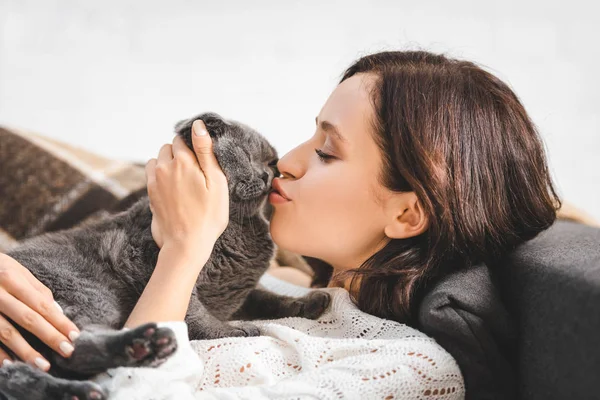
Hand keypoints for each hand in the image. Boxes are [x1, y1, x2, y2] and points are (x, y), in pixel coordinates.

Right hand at [0, 253, 79, 370]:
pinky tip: (12, 366)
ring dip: (26, 351)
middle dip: (50, 336)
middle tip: (68, 351)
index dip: (59, 321)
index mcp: (12, 279)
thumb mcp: (17, 271)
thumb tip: (59, 313)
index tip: (75, 336)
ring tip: (44, 366)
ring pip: (6, 333)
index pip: (42, 304)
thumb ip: (38, 291)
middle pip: (28, 318)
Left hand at [145, 120, 228, 251]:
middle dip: (180, 154)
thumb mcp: (216, 182)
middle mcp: (164, 167)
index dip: (193, 146)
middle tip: (196, 173)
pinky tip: (174, 190)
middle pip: (168, 147)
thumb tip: (197, 126)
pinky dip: (161, 176)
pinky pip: (152, 175)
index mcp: (183, 162)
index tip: (202, 160)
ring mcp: (154, 181)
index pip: (182, 139)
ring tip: (184, 181)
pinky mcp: (150, 194)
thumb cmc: (208, 215)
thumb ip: (205, 151)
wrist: (186, 244)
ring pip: (158, 160)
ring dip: (168, 164)